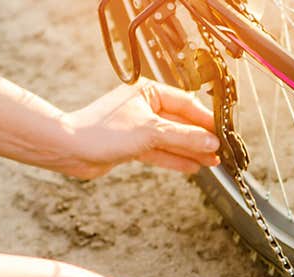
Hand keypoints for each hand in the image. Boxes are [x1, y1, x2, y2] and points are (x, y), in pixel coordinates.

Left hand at [60, 80, 220, 177]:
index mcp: (148, 92)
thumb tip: (210, 142)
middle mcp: (144, 107)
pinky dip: (176, 160)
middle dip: (200, 139)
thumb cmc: (104, 131)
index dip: (205, 120)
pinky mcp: (133, 146)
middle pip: (181, 124)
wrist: (71, 150)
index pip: (186, 104)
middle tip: (221, 151)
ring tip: (212, 162)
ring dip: (192, 152)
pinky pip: (161, 153)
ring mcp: (139, 127)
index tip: (222, 133)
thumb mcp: (151, 132)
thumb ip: (184, 137)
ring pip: (172, 140)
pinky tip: (193, 167)